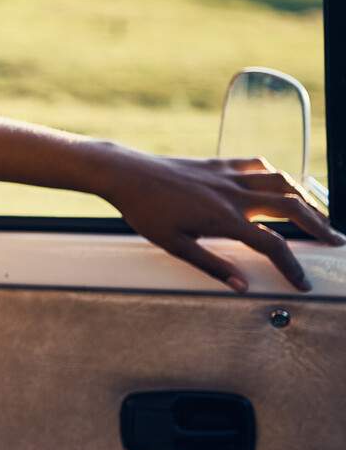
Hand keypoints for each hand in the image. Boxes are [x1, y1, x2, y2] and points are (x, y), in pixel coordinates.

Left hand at [94, 148, 343, 292]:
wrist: (125, 172)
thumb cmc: (143, 210)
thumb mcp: (173, 245)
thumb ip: (211, 266)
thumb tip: (243, 286)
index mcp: (225, 219)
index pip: (272, 245)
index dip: (292, 266)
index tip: (303, 282)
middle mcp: (234, 194)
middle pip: (292, 208)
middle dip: (319, 225)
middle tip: (334, 241)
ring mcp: (228, 175)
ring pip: (281, 182)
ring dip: (305, 198)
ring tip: (317, 214)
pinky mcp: (219, 162)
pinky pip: (257, 165)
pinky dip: (275, 174)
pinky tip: (279, 184)